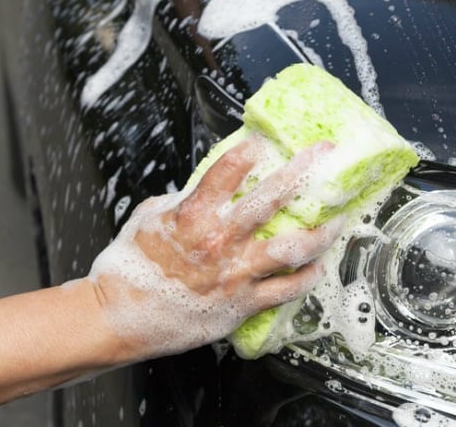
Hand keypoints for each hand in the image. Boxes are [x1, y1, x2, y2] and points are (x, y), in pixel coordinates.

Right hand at [87, 136, 340, 360]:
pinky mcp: (242, 303)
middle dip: (303, 170)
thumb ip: (182, 200)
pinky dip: (306, 277)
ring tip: (337, 220)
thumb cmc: (128, 269)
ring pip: (292, 247)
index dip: (252, 149)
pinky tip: (318, 267)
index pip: (229, 169)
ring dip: (320, 232)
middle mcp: (219, 240)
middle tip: (324, 154)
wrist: (118, 318)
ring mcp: (235, 273)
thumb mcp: (149, 218)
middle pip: (272, 198)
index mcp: (193, 214)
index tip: (269, 137)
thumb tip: (205, 189)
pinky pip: (285, 289)